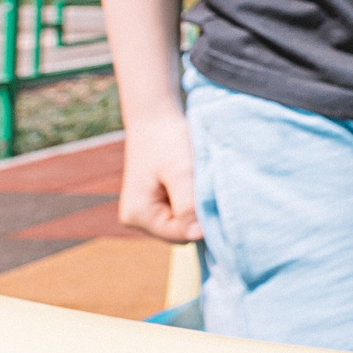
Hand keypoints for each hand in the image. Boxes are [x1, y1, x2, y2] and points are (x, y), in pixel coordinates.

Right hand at [118, 111, 201, 241]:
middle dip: (197, 212)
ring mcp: (147, 211)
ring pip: (184, 221)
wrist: (156, 116)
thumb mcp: (181, 172)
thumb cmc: (168, 140)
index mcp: (137, 215)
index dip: (202, 222)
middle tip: (204, 183)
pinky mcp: (157, 201)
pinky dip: (192, 198)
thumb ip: (188, 206)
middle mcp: (137, 218)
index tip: (215, 198)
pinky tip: (193, 179)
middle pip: (182, 231)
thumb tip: (198, 236)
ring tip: (197, 178)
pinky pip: (182, 210)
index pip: (180, 236)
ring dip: (196, 204)